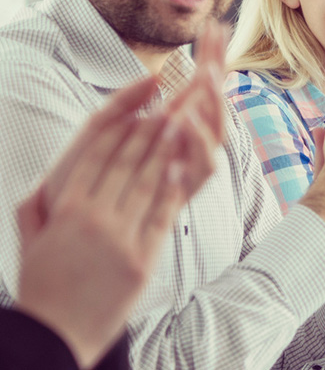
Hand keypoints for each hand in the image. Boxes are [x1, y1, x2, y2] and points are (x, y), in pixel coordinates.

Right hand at [17, 74, 219, 368]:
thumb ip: (41, 201)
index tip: (136, 103)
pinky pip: (162, 212)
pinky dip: (174, 184)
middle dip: (149, 126)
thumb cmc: (43, 285)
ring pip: (148, 180)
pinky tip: (184, 161)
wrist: (54, 335)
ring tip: (181, 119)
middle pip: (127, 160)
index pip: (96, 153)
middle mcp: (93, 217)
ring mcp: (120, 236)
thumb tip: (51, 172)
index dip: (119, 123)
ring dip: (167, 146)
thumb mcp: (31, 237)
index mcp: (66, 208)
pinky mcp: (142, 257)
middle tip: (169, 99)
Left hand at [42, 20, 226, 207]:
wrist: (72, 222)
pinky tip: (185, 123)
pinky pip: (202, 170)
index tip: (215, 27)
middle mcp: (183, 145)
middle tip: (215, 50)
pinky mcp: (180, 191)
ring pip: (216, 136)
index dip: (209, 57)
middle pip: (214, 105)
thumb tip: (157, 77)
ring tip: (202, 81)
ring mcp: (184, 168)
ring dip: (211, 108)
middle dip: (217, 76)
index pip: (199, 85)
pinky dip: (196, 148)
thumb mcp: (98, 128)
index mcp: (169, 126)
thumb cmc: (84, 176)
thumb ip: (124, 101)